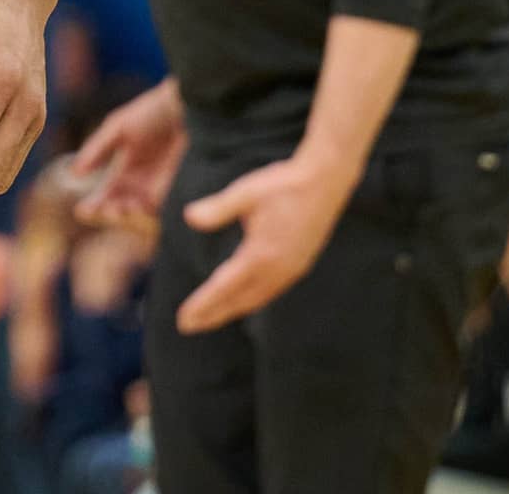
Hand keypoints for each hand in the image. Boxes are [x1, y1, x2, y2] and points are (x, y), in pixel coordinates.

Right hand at [70, 78, 185, 236]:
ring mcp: (161, 187)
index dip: (95, 204)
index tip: (82, 211)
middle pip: (121, 208)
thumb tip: (74, 174)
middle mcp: (142, 182)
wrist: (188, 106)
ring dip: (128, 215)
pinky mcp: (179, 190)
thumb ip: (97, 149)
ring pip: (139, 213)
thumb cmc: (151, 111)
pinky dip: (148, 214)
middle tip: (106, 210)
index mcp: (126, 167)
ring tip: (123, 208)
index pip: (107, 193)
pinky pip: (161, 211)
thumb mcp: (118, 127)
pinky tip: (140, 207)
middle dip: (110, 213)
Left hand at [173, 149, 354, 333]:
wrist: (326, 181)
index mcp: (261, 254)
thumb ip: (217, 208)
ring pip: (258, 299)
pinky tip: (243, 298)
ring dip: (233, 310)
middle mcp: (278, 269)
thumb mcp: (245, 192)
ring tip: (210, 317)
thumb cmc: (283, 184)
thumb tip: (188, 217)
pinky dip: (252, 300)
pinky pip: (271, 291)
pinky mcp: (299, 265)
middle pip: (240, 301)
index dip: (202, 305)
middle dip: (213, 315)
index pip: (224, 287)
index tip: (183, 320)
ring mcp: (291, 270)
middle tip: (186, 326)